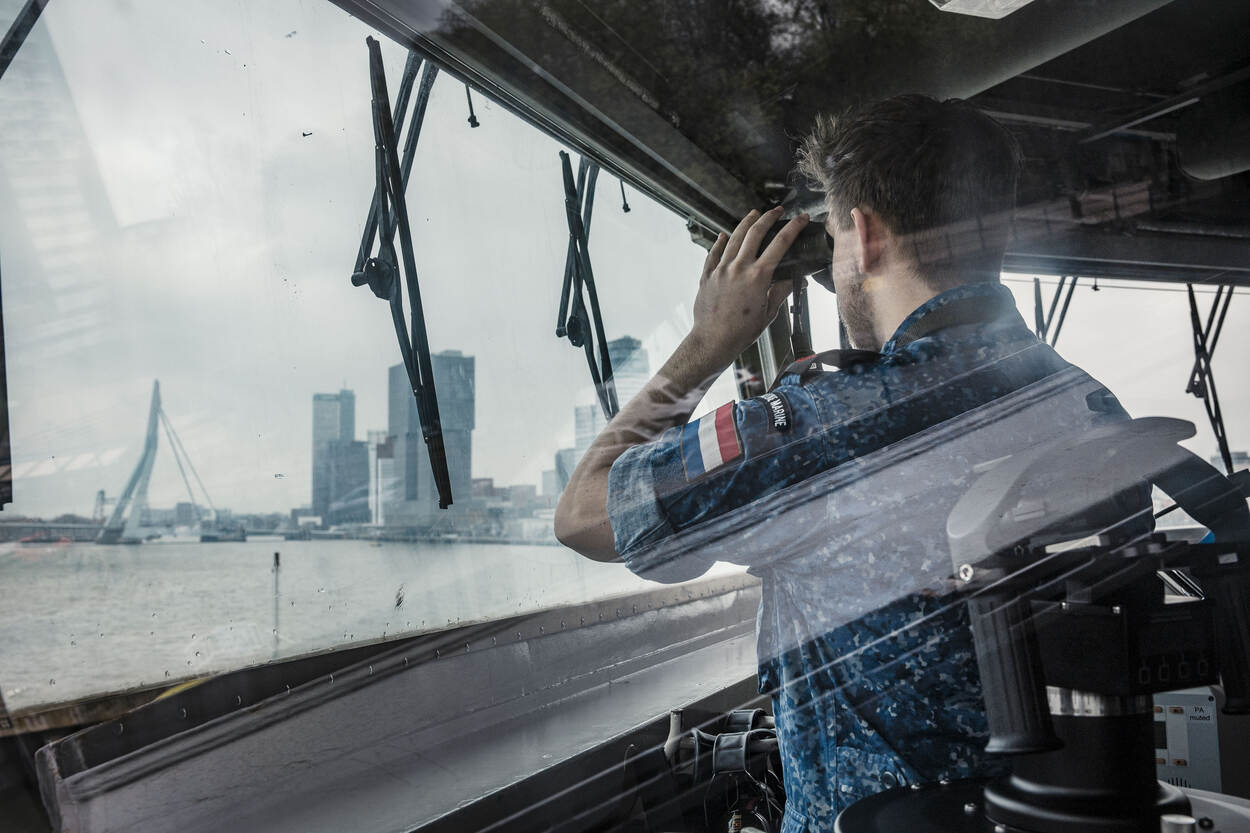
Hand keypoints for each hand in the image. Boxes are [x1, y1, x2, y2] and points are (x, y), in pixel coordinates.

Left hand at [688, 207, 810, 368]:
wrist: (713, 341)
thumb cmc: (742, 332)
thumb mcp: (769, 313)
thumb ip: (780, 291)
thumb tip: (791, 278)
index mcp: (759, 277)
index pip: (780, 244)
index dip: (793, 228)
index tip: (801, 218)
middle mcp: (739, 268)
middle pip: (755, 233)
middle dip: (769, 218)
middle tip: (777, 210)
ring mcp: (721, 270)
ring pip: (734, 238)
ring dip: (746, 223)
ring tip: (754, 214)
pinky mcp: (707, 275)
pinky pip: (714, 252)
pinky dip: (720, 242)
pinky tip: (724, 235)